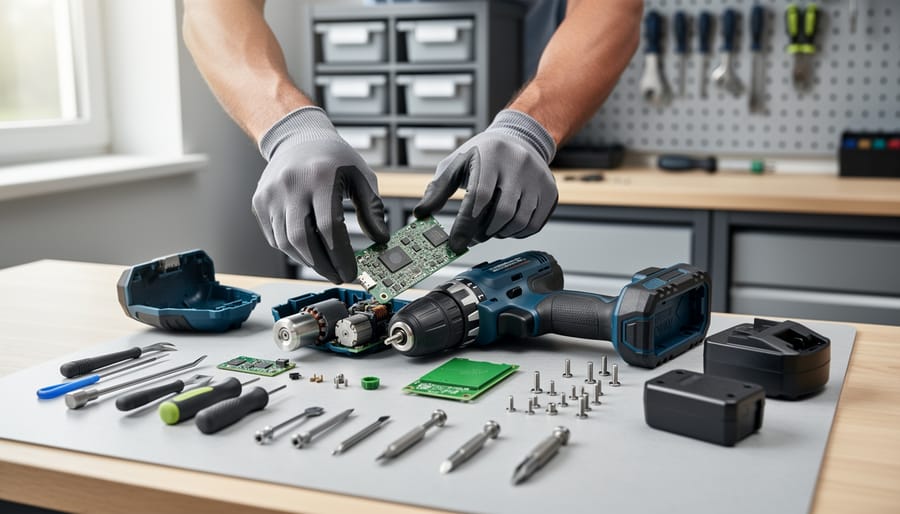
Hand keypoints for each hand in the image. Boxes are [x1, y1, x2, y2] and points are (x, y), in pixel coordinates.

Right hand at [254, 107, 388, 282]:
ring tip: (326, 265)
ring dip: (309, 261)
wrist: (298, 137)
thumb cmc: (333, 158)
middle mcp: (291, 185)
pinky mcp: (260, 203)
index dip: (340, 255)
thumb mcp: (361, 176)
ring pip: (286, 243)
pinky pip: (275, 238)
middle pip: (302, 240)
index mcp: (319, 177)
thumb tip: (380, 239)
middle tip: (339, 276)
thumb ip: (372, 208)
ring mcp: (271, 195)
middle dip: (323, 265)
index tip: (351, 271)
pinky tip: (309, 250)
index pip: (329, 227)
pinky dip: (293, 250)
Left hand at [414, 110, 557, 253]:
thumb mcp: (456, 164)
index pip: (480, 196)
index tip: (456, 242)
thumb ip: (438, 189)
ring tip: (488, 229)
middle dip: (483, 231)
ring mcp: (538, 178)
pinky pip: (534, 224)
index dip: (466, 224)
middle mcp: (518, 165)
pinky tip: (505, 227)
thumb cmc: (484, 153)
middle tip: (472, 237)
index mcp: (492, 155)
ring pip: (519, 221)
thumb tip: (421, 213)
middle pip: (502, 212)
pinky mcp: (550, 191)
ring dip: (500, 233)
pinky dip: (517, 233)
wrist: (520, 138)